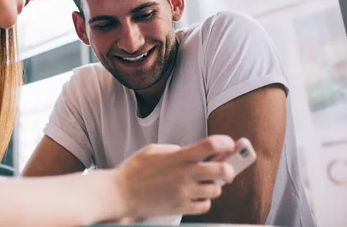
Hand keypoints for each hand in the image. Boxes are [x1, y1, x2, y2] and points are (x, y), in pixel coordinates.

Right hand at [112, 135, 236, 218]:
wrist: (121, 194)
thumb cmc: (134, 171)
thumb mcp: (153, 150)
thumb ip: (174, 150)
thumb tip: (191, 152)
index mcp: (178, 157)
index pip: (210, 145)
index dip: (225, 143)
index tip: (229, 144)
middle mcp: (184, 174)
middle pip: (223, 170)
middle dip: (230, 168)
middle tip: (225, 168)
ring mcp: (184, 192)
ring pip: (216, 190)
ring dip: (213, 186)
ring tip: (203, 183)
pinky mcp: (181, 208)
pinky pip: (204, 206)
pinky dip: (202, 201)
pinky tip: (193, 196)